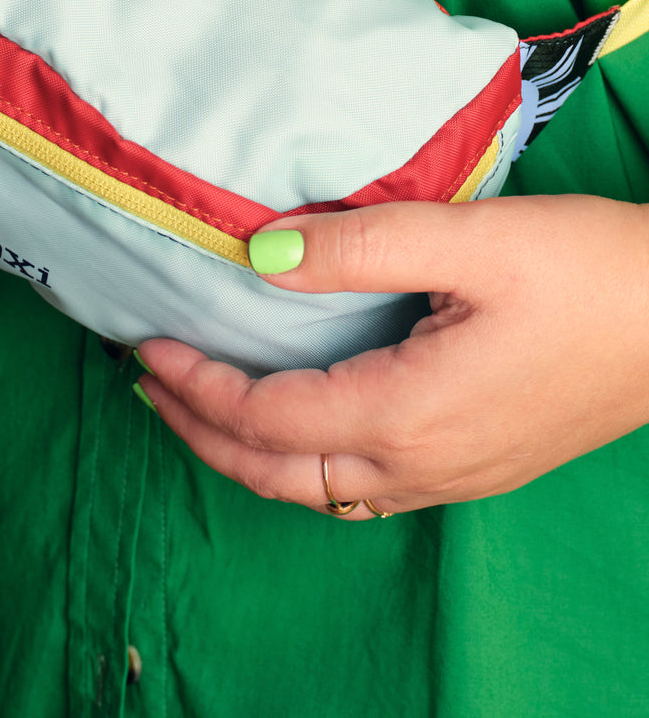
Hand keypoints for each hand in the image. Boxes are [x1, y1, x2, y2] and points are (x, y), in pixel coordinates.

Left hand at [136, 193, 648, 516]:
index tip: (145, 346)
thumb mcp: (469, 240)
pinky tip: (295, 426)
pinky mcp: (476, 467)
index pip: (265, 417)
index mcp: (405, 414)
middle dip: (201, 431)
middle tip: (147, 386)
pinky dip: (303, 464)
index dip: (195, 385)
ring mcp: (452, 478)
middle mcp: (419, 466)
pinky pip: (363, 489)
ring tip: (200, 405)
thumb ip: (357, 248)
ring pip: (318, 491)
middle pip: (277, 472)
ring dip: (247, 453)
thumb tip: (259, 255)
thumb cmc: (587, 273)